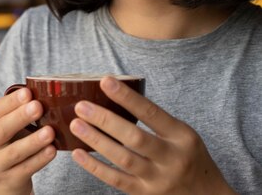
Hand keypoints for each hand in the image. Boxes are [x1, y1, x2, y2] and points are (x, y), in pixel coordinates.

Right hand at [0, 87, 56, 194]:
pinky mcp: (8, 180)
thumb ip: (18, 113)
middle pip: (1, 129)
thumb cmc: (11, 145)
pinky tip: (52, 150)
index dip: (11, 102)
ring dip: (33, 141)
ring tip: (50, 131)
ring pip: (14, 151)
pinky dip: (40, 159)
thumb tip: (44, 93)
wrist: (5, 181)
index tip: (29, 93)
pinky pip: (26, 169)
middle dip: (20, 117)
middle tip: (38, 107)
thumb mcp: (8, 129)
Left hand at [69, 76, 235, 194]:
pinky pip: (116, 181)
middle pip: (135, 137)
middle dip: (105, 120)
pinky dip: (95, 167)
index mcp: (181, 136)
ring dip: (96, 141)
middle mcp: (172, 158)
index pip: (151, 113)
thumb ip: (155, 120)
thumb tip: (116, 95)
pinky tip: (78, 153)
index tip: (105, 81)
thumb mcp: (182, 135)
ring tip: (76, 125)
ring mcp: (158, 179)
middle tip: (81, 106)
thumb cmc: (189, 157)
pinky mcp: (145, 194)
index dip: (127, 97)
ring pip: (123, 159)